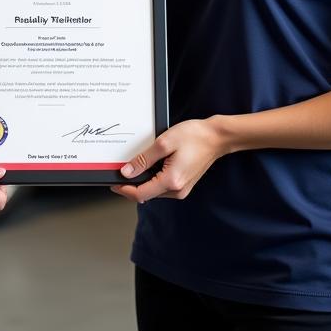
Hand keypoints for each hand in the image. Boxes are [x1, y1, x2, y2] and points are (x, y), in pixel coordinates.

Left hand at [111, 118, 226, 202]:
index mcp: (171, 181)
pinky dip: (152, 179)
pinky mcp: (183, 184)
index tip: (113, 183)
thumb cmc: (194, 136)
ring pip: (154, 191)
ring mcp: (182, 189)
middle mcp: (177, 190)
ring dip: (142, 181)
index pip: (140, 194)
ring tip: (135, 166)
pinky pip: (162, 186)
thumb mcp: (164, 143)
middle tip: (120, 172)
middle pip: (146, 194)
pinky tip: (150, 166)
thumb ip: (144, 160)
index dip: (124, 190)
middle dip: (131, 185)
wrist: (216, 137)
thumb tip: (127, 172)